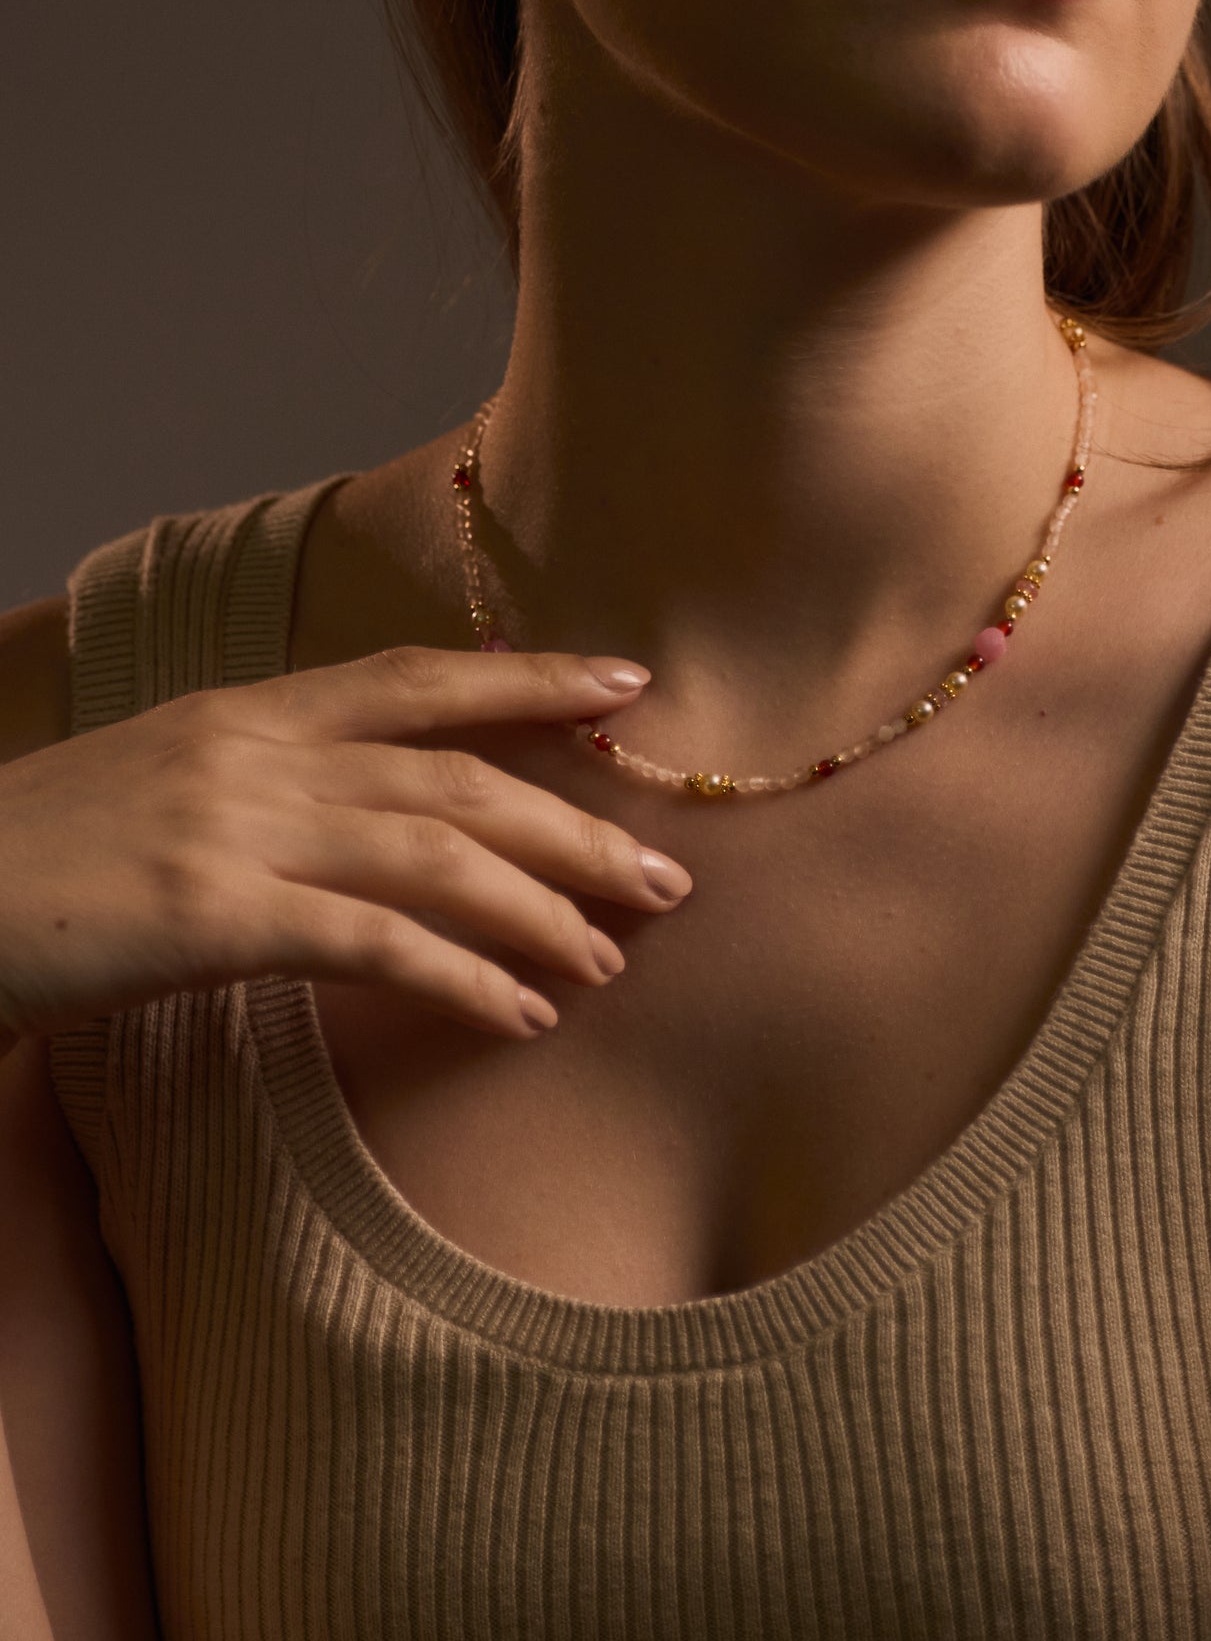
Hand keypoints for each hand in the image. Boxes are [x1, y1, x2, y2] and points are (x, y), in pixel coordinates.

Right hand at [0, 647, 692, 1049]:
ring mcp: (234, 826)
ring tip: (610, 964)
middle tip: (666, 877)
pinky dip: (464, 979)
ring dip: (541, 912)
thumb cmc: (43, 858)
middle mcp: (256, 752)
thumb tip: (382, 827)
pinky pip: (376, 944)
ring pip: (436, 855)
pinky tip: (519, 1015)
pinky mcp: (211, 912)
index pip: (419, 678)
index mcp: (246, 712)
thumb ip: (272, 788)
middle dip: (575, 827)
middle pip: (457, 778)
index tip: (627, 685)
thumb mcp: (164, 787)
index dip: (532, 678)